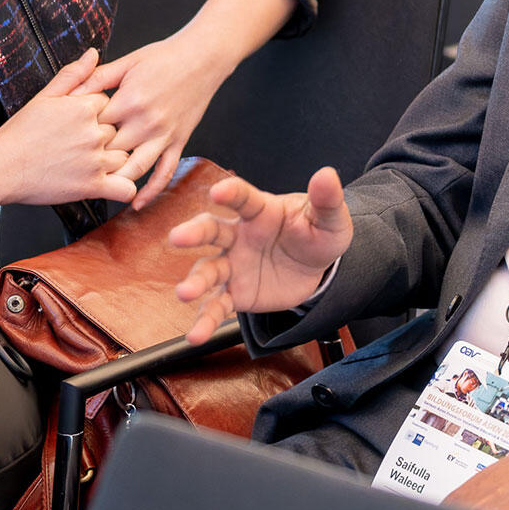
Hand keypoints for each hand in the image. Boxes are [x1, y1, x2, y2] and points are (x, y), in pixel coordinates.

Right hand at [0, 49, 139, 206]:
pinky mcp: (92, 186)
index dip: (98, 114)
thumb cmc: (18, 135)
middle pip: (119, 129)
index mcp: (84, 108)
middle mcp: (93, 133)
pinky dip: (125, 188)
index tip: (84, 122)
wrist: (0, 169)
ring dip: (114, 160)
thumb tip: (93, 54)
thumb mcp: (43, 97)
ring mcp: (95, 160)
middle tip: (85, 144)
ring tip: (93, 163)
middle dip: (106, 136)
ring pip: (125, 155)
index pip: (110, 104)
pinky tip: (113, 184)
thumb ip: (72, 75)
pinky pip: (126, 188)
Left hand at [73, 35, 230, 208]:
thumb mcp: (127, 62)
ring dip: (116, 181)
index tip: (66, 137)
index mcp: (129, 100)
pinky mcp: (179, 141)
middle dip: (92, 158)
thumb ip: (97, 78)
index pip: (94, 125)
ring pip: (135, 168)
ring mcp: (164, 135)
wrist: (204, 57)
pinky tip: (136, 203)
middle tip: (75, 165)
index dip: (78, 132)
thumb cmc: (164, 56)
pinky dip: (151, 191)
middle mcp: (146, 122)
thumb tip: (70, 94)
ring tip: (98, 189)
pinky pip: (165, 172)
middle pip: (110, 151)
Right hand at [167, 165, 354, 343]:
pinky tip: (195, 335)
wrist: (316, 269)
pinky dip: (205, 320)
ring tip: (184, 293)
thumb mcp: (330, 219)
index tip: (218, 191)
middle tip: (178, 238)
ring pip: (208, 270)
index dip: (231, 192)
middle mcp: (238, 235)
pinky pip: (217, 306)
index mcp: (260, 211)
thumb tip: (327, 174)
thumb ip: (327, 199)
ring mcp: (233, 265)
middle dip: (194, 233)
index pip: (242, 198)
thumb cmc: (317, 234)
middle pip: (211, 230)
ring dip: (195, 281)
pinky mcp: (235, 293)